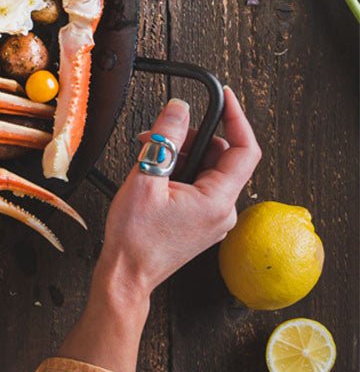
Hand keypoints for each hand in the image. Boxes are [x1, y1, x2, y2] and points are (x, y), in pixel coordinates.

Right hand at [97, 87, 261, 304]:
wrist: (126, 274)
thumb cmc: (134, 237)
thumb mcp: (146, 178)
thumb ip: (166, 139)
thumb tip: (178, 109)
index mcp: (217, 200)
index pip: (245, 149)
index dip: (237, 117)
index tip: (225, 97)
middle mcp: (223, 211)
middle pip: (222, 157)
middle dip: (192, 137)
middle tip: (160, 134)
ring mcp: (213, 218)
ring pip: (208, 171)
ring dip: (182, 155)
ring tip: (149, 156)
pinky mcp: (201, 222)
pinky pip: (199, 186)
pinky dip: (180, 172)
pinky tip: (155, 174)